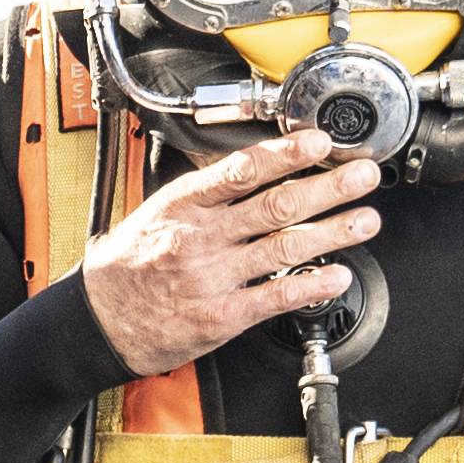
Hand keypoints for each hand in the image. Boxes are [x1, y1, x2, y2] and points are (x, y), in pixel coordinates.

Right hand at [79, 126, 384, 375]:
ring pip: (284, 247)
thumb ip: (207, 195)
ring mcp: (212, 278)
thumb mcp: (158, 212)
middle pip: (275, 205)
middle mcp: (200, 238)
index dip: (287, 154)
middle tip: (362, 176)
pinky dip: (311, 285)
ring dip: (333, 232)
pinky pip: (275, 296)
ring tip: (364, 221)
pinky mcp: (221, 316)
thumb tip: (258, 169)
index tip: (320, 142)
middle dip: (327, 188)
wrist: (98, 320)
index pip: (243, 171)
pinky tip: (338, 276)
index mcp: (184, 205)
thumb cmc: (129, 265)